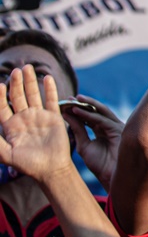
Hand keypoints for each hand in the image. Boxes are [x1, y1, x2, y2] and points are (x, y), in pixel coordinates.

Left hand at [0, 66, 70, 182]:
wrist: (51, 169)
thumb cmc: (28, 165)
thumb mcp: (7, 155)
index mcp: (11, 126)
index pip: (3, 106)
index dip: (0, 95)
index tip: (0, 85)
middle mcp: (24, 118)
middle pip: (18, 96)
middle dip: (16, 83)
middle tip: (16, 70)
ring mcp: (39, 116)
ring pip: (33, 94)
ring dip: (30, 81)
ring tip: (27, 67)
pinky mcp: (54, 117)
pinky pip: (51, 100)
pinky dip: (50, 89)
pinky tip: (47, 78)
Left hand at [61, 95, 122, 188]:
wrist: (110, 176)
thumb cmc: (99, 164)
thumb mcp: (84, 145)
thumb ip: (78, 130)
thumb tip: (67, 115)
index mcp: (103, 131)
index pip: (91, 117)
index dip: (78, 110)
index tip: (65, 105)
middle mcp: (111, 127)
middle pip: (97, 111)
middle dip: (83, 104)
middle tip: (70, 98)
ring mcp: (116, 127)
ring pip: (101, 112)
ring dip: (87, 105)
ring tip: (73, 99)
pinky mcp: (119, 130)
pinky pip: (101, 120)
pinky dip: (89, 115)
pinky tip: (77, 111)